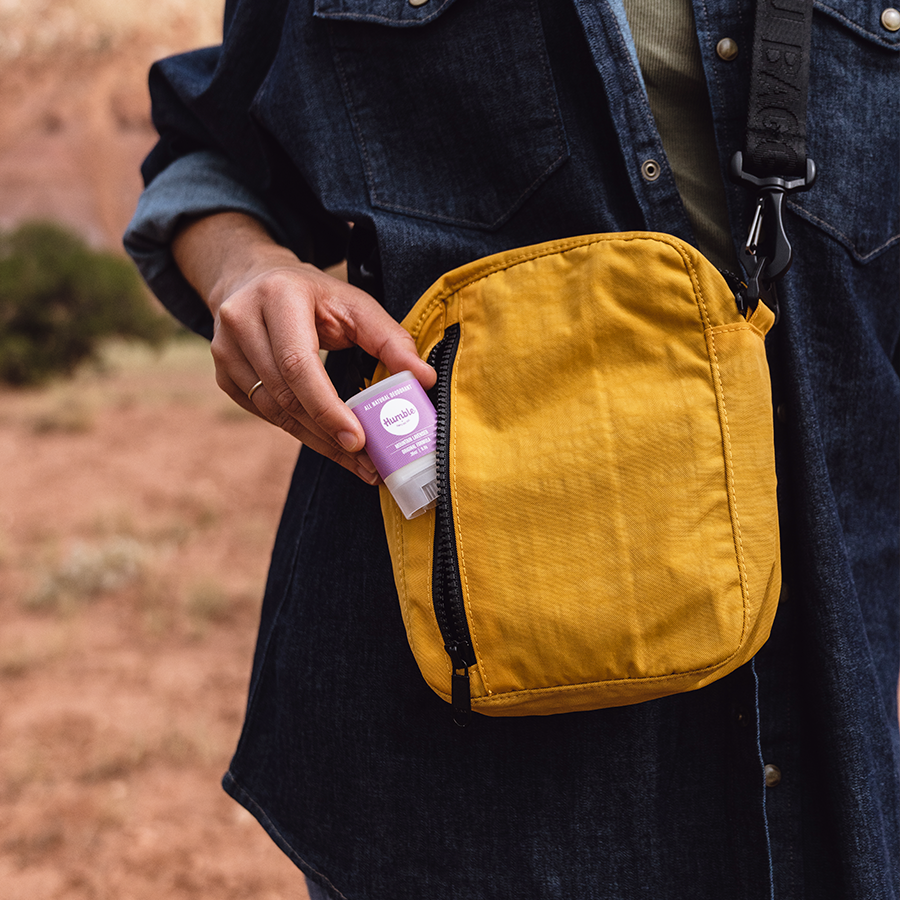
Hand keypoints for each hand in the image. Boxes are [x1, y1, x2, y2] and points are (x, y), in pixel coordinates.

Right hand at [172, 213, 435, 481]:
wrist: (253, 279)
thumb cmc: (313, 294)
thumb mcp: (354, 303)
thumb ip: (390, 339)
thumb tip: (424, 379)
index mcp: (277, 297)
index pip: (299, 365)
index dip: (327, 408)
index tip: (357, 441)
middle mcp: (241, 321)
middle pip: (286, 395)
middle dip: (328, 434)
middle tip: (366, 462)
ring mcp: (225, 351)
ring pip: (273, 412)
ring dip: (316, 441)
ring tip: (356, 460)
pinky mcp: (224, 375)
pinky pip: (265, 415)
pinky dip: (299, 432)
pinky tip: (328, 443)